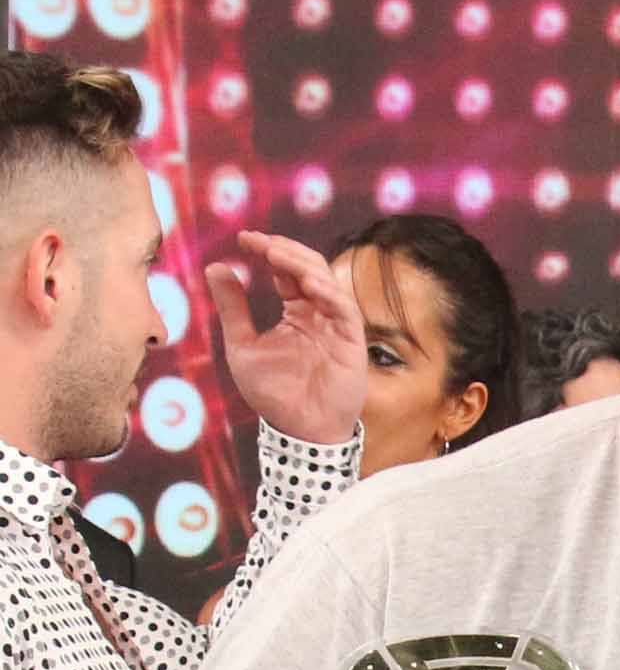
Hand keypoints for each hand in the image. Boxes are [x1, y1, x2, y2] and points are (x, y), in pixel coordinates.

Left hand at [206, 231, 365, 445]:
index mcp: (296, 312)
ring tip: (276, 255)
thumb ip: (232, 308)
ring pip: (327, 282)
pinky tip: (308, 284)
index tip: (244, 239)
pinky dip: (329, 294)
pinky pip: (345, 310)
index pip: (286, 271)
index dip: (268, 250)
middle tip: (259, 241)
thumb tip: (216, 266)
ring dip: (302, 265)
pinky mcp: (352, 342)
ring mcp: (337, 326)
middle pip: (309, 268)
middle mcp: (319, 314)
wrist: (298, 431)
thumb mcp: (242, 345)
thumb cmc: (274, 394)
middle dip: (284, 251)